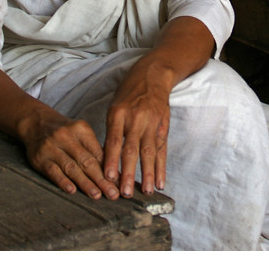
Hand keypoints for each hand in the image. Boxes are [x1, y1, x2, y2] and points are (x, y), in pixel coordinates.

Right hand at [17, 106, 120, 200]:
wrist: (36, 123)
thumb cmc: (65, 133)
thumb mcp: (81, 134)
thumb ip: (95, 150)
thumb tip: (114, 174)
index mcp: (81, 129)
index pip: (98, 152)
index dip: (110, 169)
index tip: (119, 183)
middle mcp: (66, 137)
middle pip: (87, 161)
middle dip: (101, 179)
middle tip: (113, 194)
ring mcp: (52, 147)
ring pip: (71, 168)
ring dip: (85, 183)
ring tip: (97, 195)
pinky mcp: (40, 158)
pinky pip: (53, 171)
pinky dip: (63, 181)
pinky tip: (72, 190)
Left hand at [103, 64, 171, 196]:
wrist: (153, 76)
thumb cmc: (128, 93)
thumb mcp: (115, 107)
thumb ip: (112, 130)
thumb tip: (105, 157)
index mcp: (119, 113)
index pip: (114, 140)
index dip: (111, 159)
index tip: (108, 177)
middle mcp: (135, 119)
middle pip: (131, 149)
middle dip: (128, 173)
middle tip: (125, 193)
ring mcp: (151, 123)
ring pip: (148, 152)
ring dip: (147, 174)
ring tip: (145, 192)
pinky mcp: (163, 126)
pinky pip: (162, 149)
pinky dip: (161, 167)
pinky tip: (159, 181)